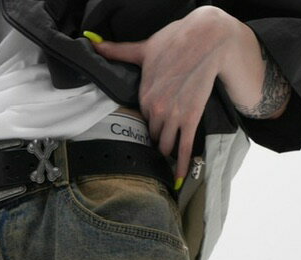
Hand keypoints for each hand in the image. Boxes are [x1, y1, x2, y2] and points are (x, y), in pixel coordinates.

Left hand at [84, 7, 236, 187]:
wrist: (205, 39)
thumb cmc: (175, 39)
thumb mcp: (144, 47)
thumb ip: (118, 51)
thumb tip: (94, 44)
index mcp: (144, 95)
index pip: (141, 119)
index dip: (147, 123)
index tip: (150, 128)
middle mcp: (156, 109)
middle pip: (153, 136)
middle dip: (156, 140)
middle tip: (158, 147)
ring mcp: (174, 116)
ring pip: (166, 146)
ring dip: (166, 153)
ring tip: (166, 161)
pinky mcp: (191, 119)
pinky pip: (184, 149)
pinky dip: (181, 166)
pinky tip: (179, 179)